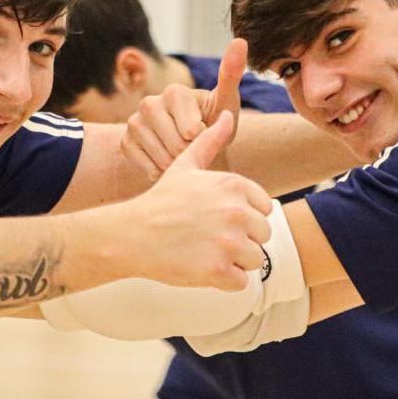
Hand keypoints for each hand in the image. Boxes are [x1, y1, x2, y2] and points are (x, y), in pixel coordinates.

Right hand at [115, 110, 271, 290]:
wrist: (132, 235)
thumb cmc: (161, 201)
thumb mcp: (185, 166)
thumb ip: (210, 141)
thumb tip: (226, 115)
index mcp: (234, 185)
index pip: (265, 210)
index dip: (243, 218)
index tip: (216, 218)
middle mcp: (236, 211)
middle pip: (262, 236)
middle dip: (240, 241)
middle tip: (208, 238)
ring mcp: (229, 242)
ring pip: (254, 260)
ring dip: (233, 262)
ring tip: (204, 251)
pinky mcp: (219, 270)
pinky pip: (241, 283)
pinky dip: (224, 281)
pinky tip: (201, 267)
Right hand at [121, 38, 246, 179]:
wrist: (193, 143)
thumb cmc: (214, 120)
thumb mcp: (226, 102)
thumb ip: (231, 74)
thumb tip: (240, 40)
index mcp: (174, 91)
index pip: (191, 131)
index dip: (204, 140)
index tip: (206, 132)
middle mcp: (149, 102)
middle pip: (175, 145)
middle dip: (191, 154)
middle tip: (196, 147)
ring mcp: (134, 122)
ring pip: (159, 157)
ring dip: (176, 164)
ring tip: (183, 155)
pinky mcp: (125, 140)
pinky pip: (144, 165)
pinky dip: (159, 170)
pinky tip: (167, 162)